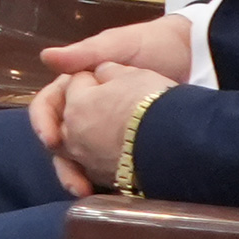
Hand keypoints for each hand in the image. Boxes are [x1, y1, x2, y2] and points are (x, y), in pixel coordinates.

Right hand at [26, 15, 194, 191]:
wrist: (195, 56)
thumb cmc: (153, 45)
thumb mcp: (119, 45)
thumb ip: (85, 53)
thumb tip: (46, 57)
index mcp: (77, 85)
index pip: (47, 107)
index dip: (44, 124)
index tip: (52, 141)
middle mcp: (87, 109)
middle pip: (62, 141)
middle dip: (63, 164)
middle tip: (74, 184)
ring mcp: (107, 128)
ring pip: (82, 157)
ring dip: (80, 176)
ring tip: (87, 193)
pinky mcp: (128, 143)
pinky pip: (107, 164)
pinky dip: (104, 180)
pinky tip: (110, 192)